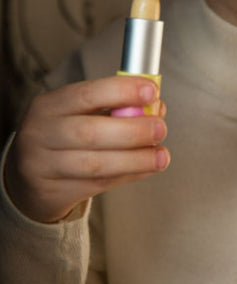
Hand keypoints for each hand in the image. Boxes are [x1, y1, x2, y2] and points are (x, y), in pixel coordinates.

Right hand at [4, 77, 169, 222]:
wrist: (28, 178)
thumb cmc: (64, 136)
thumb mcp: (79, 113)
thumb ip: (115, 107)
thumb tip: (155, 106)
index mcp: (50, 105)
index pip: (87, 94)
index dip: (122, 91)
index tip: (152, 91)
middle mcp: (42, 133)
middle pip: (91, 132)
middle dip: (134, 130)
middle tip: (160, 129)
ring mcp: (43, 166)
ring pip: (97, 164)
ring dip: (136, 159)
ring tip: (161, 156)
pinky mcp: (53, 192)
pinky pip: (99, 184)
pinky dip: (128, 175)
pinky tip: (146, 167)